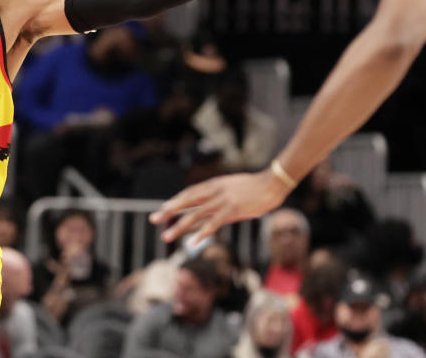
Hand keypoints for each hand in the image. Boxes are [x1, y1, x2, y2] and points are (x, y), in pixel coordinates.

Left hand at [149, 170, 289, 244]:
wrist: (272, 182)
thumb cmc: (255, 187)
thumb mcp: (233, 188)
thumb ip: (221, 196)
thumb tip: (212, 207)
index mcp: (214, 184)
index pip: (190, 193)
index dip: (176, 201)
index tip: (164, 208)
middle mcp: (214, 191)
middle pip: (186, 201)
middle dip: (168, 211)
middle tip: (153, 219)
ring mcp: (222, 200)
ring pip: (194, 214)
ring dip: (179, 226)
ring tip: (166, 236)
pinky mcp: (232, 210)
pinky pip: (213, 223)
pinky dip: (201, 233)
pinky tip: (192, 242)